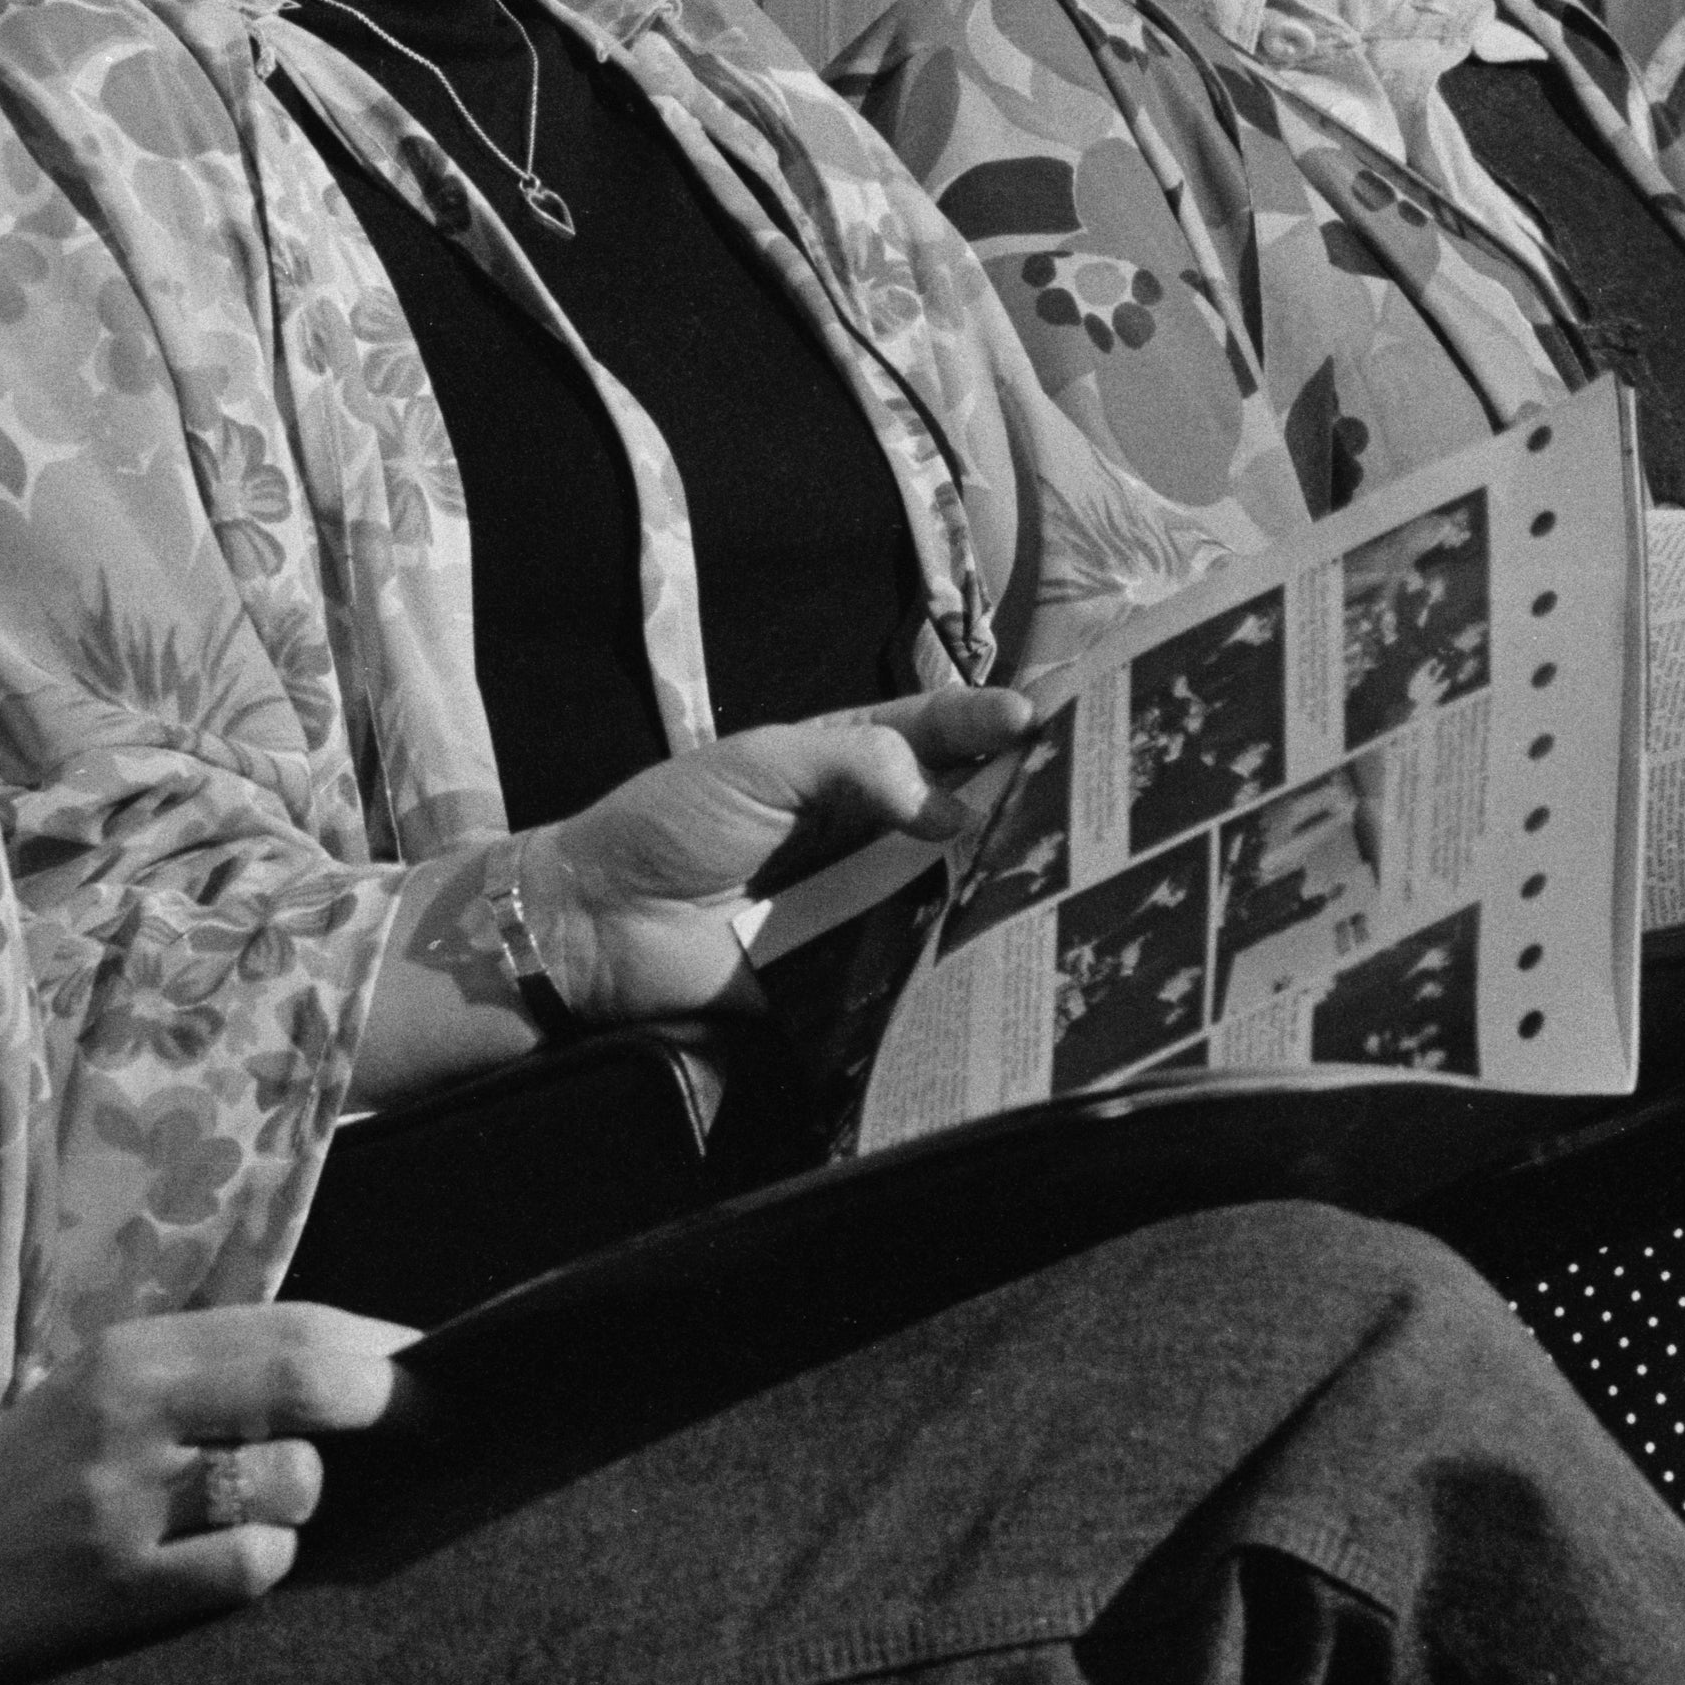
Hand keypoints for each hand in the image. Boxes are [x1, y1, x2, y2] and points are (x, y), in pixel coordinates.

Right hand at [0, 1302, 413, 1684]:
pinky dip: (263, 1562)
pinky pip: (249, 1566)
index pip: (295, 1322)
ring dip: (309, 1500)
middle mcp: (133, 1409)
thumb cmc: (36, 1476)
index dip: (383, 1342)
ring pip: (294, 1482)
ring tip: (263, 1511)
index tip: (436, 1358)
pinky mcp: (118, 1588)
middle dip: (390, 1401)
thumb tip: (366, 1364)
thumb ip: (217, 1371)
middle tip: (430, 1425)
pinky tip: (223, 1564)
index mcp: (136, 1351)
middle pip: (310, 1379)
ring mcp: (126, 1500)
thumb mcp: (109, 1390)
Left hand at [535, 687, 1038, 1023]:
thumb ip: (858, 764)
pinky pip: (916, 959)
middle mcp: (866, 829)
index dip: (985, 722)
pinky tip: (1009, 944)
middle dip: (1017, 796)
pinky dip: (957, 953)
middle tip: (1084, 791)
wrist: (600, 925)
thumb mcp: (763, 762)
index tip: (1039, 715)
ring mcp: (864, 900)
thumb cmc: (671, 823)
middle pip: (958, 808)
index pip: (932, 731)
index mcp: (844, 763)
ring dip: (999, 876)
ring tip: (1069, 864)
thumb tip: (952, 806)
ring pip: (951, 884)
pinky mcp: (854, 968)